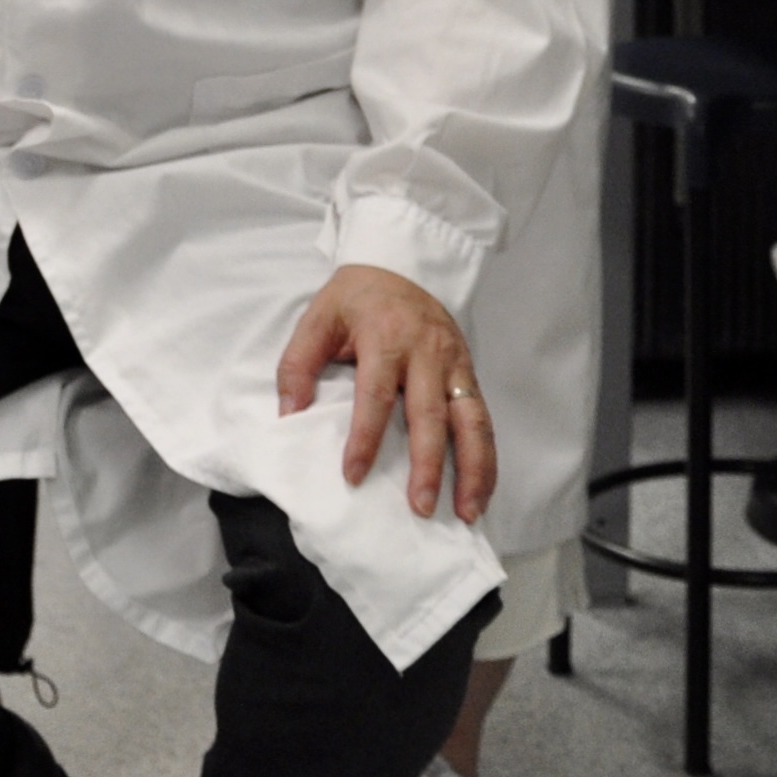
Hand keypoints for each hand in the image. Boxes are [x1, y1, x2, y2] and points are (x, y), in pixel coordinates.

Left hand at [278, 264, 493, 523]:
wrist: (402, 263)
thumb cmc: (355, 298)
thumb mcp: (318, 317)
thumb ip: (298, 364)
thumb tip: (289, 414)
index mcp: (386, 337)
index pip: (375, 395)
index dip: (365, 437)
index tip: (352, 475)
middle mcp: (427, 353)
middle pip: (430, 415)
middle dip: (427, 465)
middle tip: (419, 507)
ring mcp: (455, 364)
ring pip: (472, 421)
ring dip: (473, 470)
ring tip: (466, 513)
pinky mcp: (470, 373)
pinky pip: (483, 419)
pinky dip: (487, 458)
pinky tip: (481, 491)